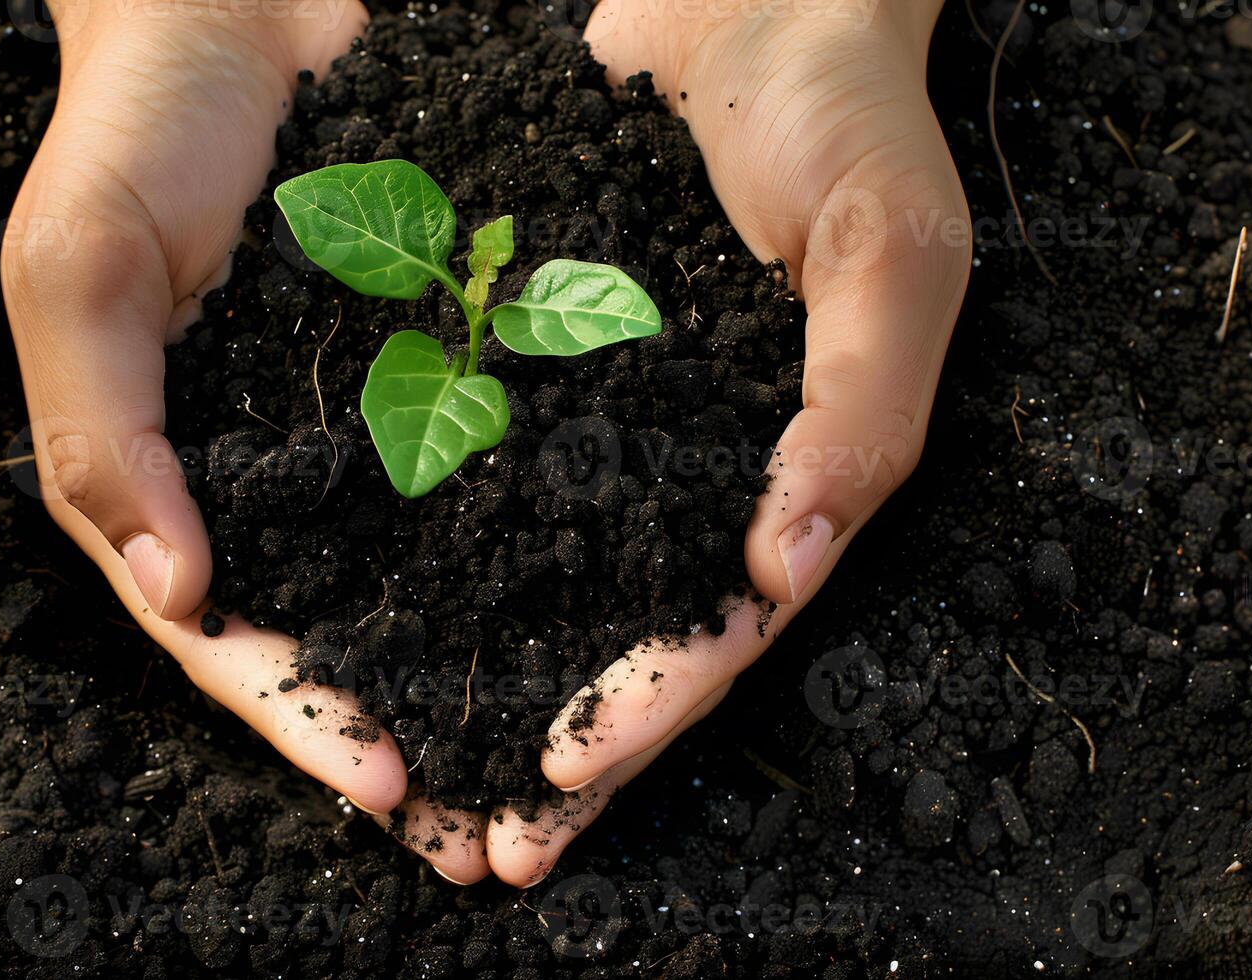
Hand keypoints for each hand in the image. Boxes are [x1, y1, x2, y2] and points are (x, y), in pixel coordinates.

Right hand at [1, 0, 492, 882]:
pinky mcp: (450, 370)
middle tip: (490, 849)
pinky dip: (546, 551)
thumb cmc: (138, 130)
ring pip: (434, 585)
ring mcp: (372, 432)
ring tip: (564, 780)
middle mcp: (284, 480)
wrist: (243, 0)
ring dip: (490, 680)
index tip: (387, 790)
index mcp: (177, 486)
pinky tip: (608, 612)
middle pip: (349, 641)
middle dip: (413, 745)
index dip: (303, 721)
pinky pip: (504, 476)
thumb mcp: (79, 274)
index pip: (236, 638)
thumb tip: (179, 594)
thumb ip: (105, 435)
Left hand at [480, 0, 970, 885]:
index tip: (569, 776)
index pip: (721, 625)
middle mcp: (683, 467)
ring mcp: (602, 418)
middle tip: (486, 850)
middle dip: (563, 748)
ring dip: (483, 678)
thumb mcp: (891, 251)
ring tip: (412, 779)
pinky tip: (361, 608)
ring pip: (539, 577)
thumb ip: (861, 409)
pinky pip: (473, 465)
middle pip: (621, 636)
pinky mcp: (529, 356)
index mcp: (779, 472)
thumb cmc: (841, 112)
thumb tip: (784, 572)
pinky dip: (427, 543)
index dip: (654, 707)